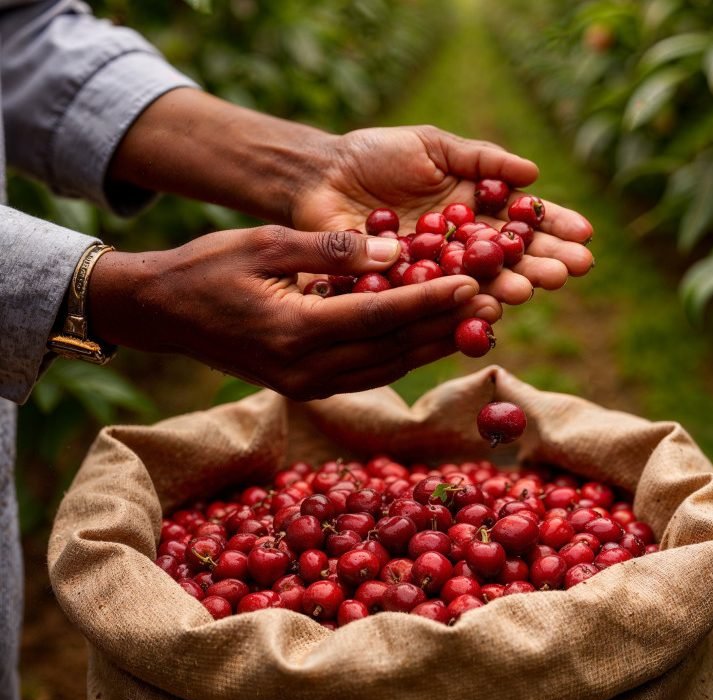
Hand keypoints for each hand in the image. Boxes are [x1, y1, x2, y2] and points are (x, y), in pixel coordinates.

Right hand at [87, 227, 499, 399]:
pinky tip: (431, 338)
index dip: (429, 301)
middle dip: (445, 327)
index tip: (472, 284)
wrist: (163, 313)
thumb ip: (333, 250)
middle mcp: (306, 370)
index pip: (380, 316)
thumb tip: (397, 252)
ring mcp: (306, 385)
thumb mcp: (265, 243)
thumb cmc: (207, 268)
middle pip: (393, 349)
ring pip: (387, 367)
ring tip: (476, 323)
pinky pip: (368, 373)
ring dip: (432, 346)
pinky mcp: (306, 387)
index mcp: (296, 331)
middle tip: (494, 304)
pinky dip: (403, 355)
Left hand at [292, 125, 594, 304]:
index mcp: (473, 212)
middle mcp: (460, 247)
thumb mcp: (434, 147)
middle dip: (541, 263)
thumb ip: (481, 160)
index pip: (521, 223)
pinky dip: (461, 305)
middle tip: (569, 271)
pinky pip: (435, 300)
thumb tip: (533, 173)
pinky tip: (487, 308)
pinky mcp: (404, 290)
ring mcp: (434, 271)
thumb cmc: (376, 155)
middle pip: (509, 259)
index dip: (554, 229)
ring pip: (478, 283)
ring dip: (509, 286)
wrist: (322, 175)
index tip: (585, 237)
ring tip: (534, 288)